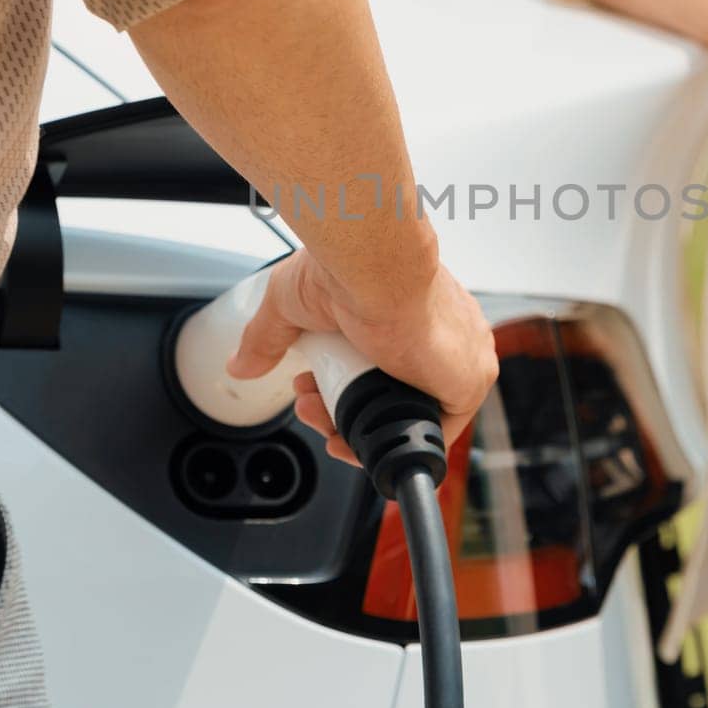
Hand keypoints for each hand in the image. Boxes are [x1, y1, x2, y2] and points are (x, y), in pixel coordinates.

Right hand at [226, 249, 498, 463]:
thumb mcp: (293, 302)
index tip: (309, 388)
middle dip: (339, 406)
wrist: (375, 266)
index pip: (384, 365)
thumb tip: (240, 364)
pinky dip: (389, 440)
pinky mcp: (467, 383)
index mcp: (414, 310)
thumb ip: (269, 337)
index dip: (340, 385)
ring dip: (355, 423)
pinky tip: (350, 438)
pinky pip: (432, 432)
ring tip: (317, 412)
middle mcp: (442, 336)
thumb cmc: (348, 266)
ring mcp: (458, 360)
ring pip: (405, 413)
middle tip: (306, 402)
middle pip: (390, 394)